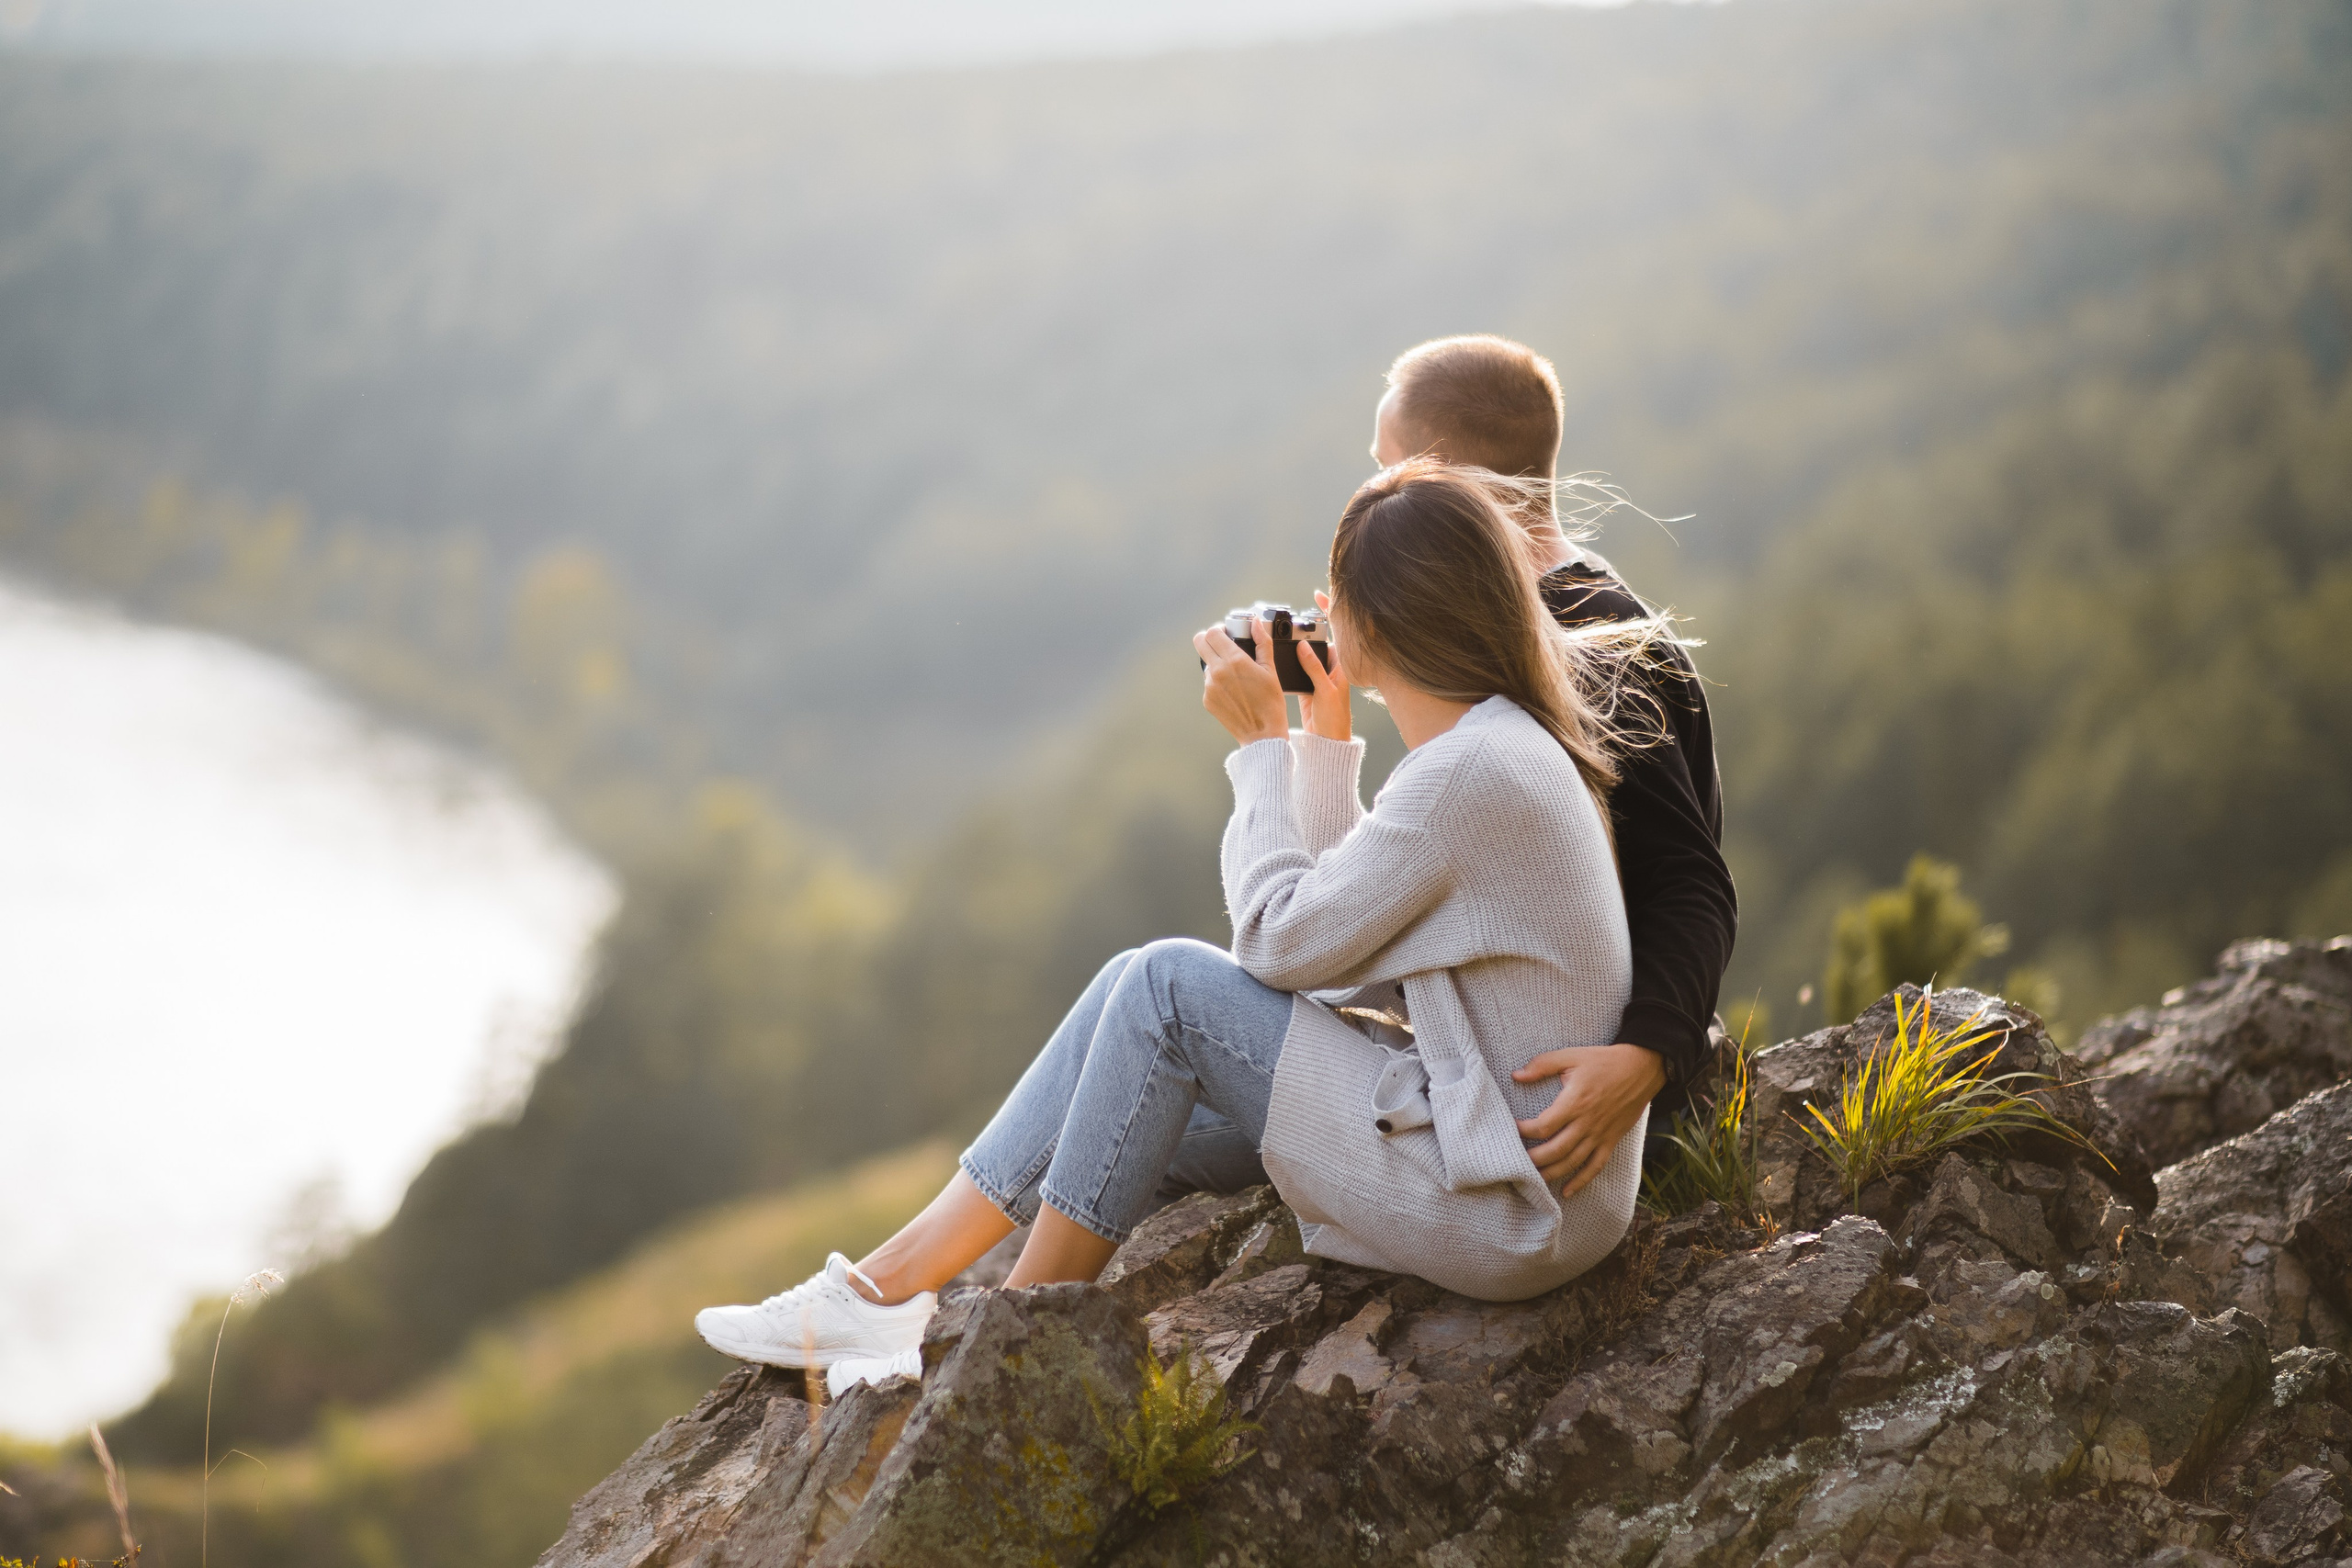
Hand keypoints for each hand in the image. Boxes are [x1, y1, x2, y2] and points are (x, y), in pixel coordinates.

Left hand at [1192, 616, 1287, 744]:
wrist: (1262, 735)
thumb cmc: (1271, 703)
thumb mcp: (1271, 670)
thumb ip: (1263, 643)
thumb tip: (1256, 623)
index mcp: (1234, 661)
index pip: (1212, 633)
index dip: (1219, 630)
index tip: (1228, 634)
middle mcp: (1217, 672)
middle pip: (1200, 642)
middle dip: (1210, 639)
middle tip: (1224, 645)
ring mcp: (1209, 687)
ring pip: (1206, 663)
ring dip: (1216, 662)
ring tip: (1236, 674)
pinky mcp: (1207, 699)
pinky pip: (1208, 682)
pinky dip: (1218, 681)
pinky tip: (1234, 690)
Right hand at [1297, 590, 1350, 742]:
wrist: (1327, 742)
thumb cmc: (1335, 718)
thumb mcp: (1325, 691)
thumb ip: (1314, 668)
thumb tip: (1303, 646)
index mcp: (1340, 664)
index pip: (1334, 633)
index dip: (1329, 613)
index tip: (1318, 595)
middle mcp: (1329, 666)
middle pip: (1316, 639)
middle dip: (1306, 625)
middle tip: (1292, 613)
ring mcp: (1316, 674)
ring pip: (1304, 651)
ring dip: (1295, 642)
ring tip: (1282, 629)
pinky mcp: (1305, 684)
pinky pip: (1296, 665)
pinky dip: (1289, 657)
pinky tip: (1279, 650)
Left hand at [1511, 1043, 1666, 1196]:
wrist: (1641, 1068)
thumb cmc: (1603, 1061)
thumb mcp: (1571, 1056)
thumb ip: (1542, 1065)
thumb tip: (1516, 1075)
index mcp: (1575, 1102)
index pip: (1544, 1126)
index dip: (1524, 1131)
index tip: (1512, 1129)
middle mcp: (1586, 1123)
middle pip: (1556, 1150)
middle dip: (1533, 1160)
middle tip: (1516, 1162)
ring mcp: (1600, 1134)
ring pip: (1573, 1162)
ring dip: (1551, 1173)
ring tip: (1533, 1179)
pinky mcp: (1611, 1140)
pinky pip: (1596, 1166)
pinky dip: (1581, 1181)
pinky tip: (1567, 1191)